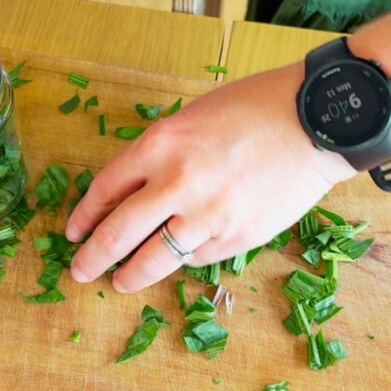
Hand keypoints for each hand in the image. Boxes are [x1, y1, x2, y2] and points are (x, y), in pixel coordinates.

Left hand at [66, 62, 356, 292]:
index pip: (105, 189)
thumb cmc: (255, 108)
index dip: (86, 214)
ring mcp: (206, 216)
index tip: (75, 230)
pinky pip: (196, 259)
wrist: (314, 123)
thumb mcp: (193, 118)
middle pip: (118, 233)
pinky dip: (181, 261)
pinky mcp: (235, 238)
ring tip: (119, 282)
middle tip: (80, 270)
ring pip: (153, 259)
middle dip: (92, 257)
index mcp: (159, 145)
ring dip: (129, 275)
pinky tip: (175, 261)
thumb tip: (137, 189)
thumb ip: (162, 154)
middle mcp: (175, 183)